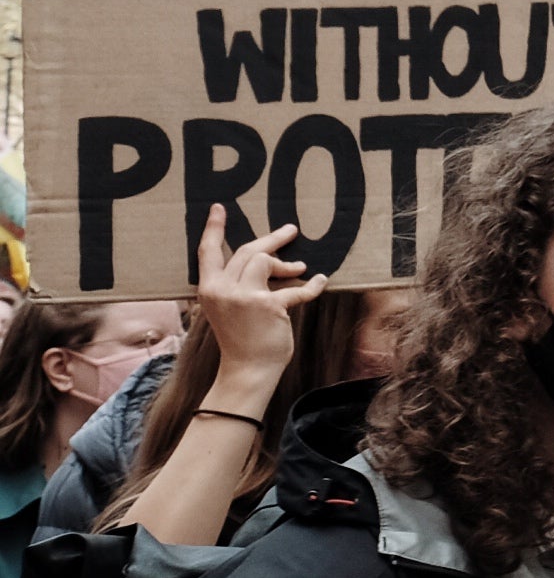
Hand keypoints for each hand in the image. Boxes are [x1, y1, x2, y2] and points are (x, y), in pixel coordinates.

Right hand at [195, 207, 324, 406]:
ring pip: (264, 260)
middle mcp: (221, 290)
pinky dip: (313, 285)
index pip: (207, 252)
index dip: (213, 228)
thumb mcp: (228, 307)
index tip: (219, 208)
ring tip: (300, 268)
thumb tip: (265, 258)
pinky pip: (295, 288)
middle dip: (271, 239)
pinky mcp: (267, 306)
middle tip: (290, 230)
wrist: (247, 369)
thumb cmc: (241, 338)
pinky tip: (321, 282)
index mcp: (208, 289)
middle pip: (247, 251)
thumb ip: (237, 284)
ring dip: (287, 262)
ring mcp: (243, 297)